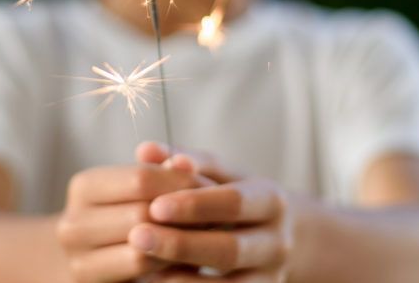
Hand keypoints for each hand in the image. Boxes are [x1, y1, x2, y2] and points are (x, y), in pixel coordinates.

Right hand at [57, 147, 213, 282]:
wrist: (95, 258)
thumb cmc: (127, 214)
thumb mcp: (139, 188)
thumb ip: (160, 172)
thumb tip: (182, 160)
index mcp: (83, 187)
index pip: (140, 179)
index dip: (181, 183)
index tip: (214, 187)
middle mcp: (71, 224)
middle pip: (142, 215)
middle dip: (185, 215)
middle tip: (221, 216)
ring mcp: (77, 261)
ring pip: (144, 250)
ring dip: (182, 243)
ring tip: (209, 236)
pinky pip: (141, 272)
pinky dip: (169, 265)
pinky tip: (189, 258)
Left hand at [127, 143, 299, 281]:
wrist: (281, 238)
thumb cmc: (238, 197)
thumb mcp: (222, 175)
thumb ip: (187, 160)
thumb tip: (146, 150)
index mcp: (270, 201)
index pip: (234, 202)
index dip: (195, 205)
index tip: (156, 206)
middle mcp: (276, 243)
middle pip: (230, 249)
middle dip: (181, 244)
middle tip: (137, 236)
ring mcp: (270, 277)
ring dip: (182, 279)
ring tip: (141, 267)